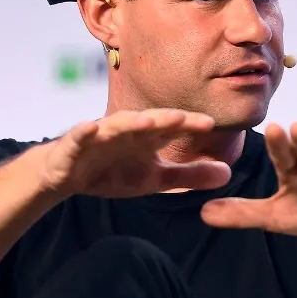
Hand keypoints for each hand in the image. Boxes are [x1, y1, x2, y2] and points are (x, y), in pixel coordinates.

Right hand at [41, 109, 231, 197]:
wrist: (68, 173)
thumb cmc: (114, 170)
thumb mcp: (155, 179)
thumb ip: (189, 176)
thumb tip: (228, 173)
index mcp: (147, 137)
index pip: (171, 128)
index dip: (188, 124)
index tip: (210, 123)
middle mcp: (126, 130)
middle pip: (147, 122)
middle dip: (163, 118)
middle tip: (181, 118)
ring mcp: (100, 135)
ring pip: (116, 125)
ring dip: (130, 122)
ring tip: (145, 121)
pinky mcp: (75, 145)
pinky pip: (79, 137)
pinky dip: (84, 132)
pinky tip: (89, 128)